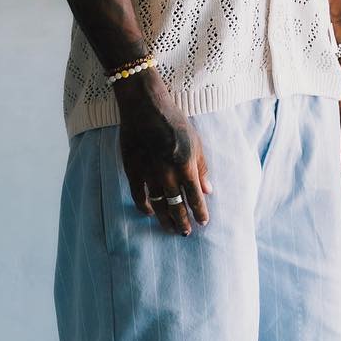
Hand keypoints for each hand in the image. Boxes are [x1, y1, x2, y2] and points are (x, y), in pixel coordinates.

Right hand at [116, 74, 211, 234]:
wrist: (145, 107)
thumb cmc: (174, 121)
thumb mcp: (195, 142)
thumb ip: (201, 168)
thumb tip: (207, 190)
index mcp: (186, 167)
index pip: (195, 198)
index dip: (200, 213)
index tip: (203, 222)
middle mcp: (168, 174)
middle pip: (177, 206)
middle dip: (183, 222)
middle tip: (186, 233)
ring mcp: (148, 174)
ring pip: (158, 205)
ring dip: (165, 219)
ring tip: (170, 229)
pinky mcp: (133, 170)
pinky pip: (138, 196)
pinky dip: (145, 207)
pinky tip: (150, 212)